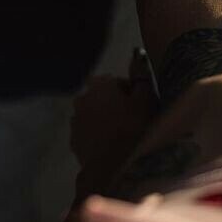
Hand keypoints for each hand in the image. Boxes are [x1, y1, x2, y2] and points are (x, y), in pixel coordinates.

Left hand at [70, 51, 157, 197]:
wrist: (116, 167)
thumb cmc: (135, 127)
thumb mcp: (146, 97)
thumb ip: (141, 74)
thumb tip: (136, 54)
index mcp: (99, 84)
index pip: (118, 81)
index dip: (133, 93)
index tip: (144, 107)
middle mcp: (82, 99)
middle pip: (104, 98)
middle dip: (118, 106)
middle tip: (136, 121)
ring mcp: (75, 121)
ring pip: (96, 116)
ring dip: (108, 121)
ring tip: (125, 136)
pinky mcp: (75, 142)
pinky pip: (90, 134)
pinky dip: (100, 136)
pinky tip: (114, 147)